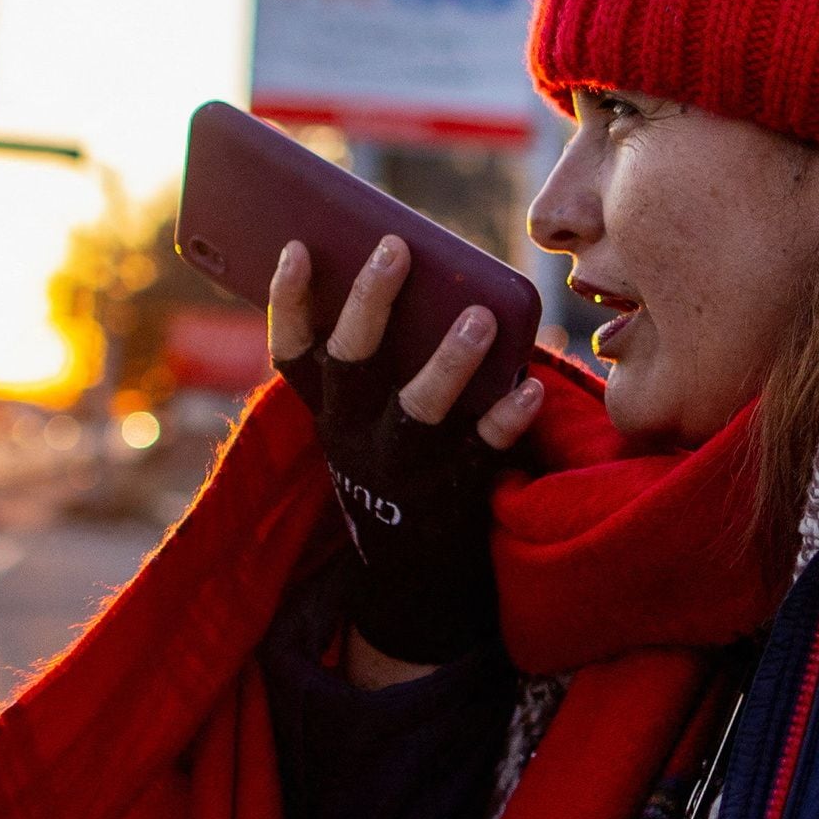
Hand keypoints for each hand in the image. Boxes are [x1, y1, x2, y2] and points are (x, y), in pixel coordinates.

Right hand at [269, 236, 544, 669]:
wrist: (409, 572)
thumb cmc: (391, 459)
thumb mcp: (361, 417)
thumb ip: (376, 355)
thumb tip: (410, 264)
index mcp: (327, 410)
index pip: (291, 352)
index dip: (288, 301)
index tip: (298, 247)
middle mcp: (353, 435)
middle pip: (352, 362)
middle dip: (369, 303)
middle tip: (396, 247)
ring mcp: (401, 466)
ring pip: (417, 409)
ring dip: (448, 361)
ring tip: (478, 316)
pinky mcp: (452, 491)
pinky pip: (482, 449)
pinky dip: (507, 419)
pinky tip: (530, 388)